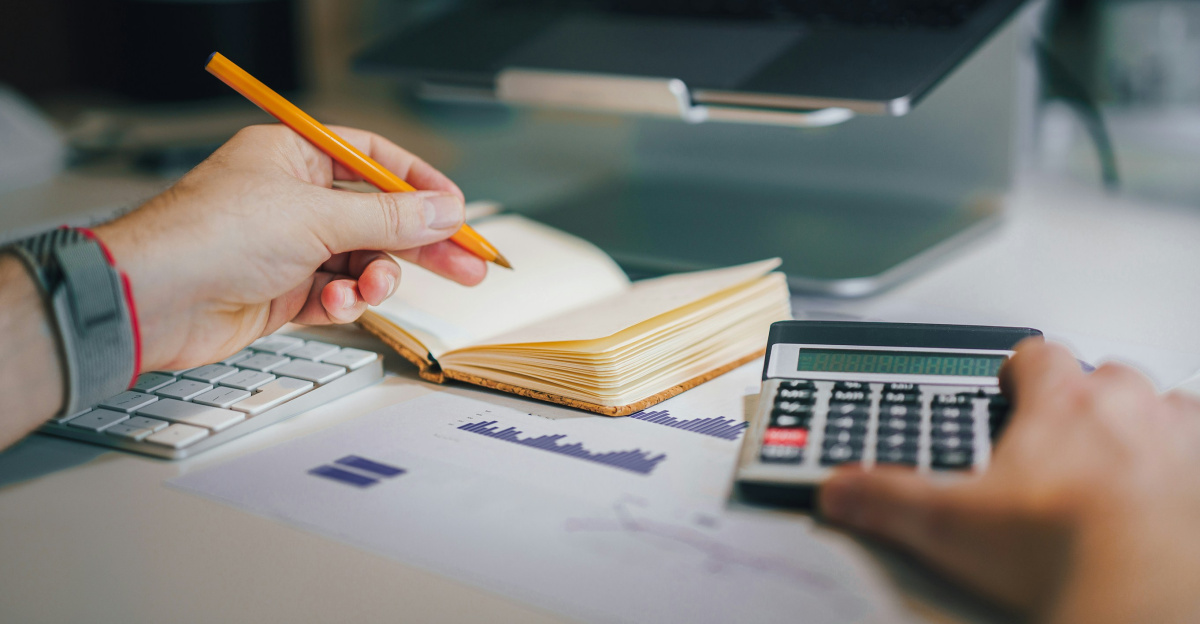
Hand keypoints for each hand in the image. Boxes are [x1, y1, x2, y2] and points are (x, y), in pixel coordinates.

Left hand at [93, 124, 485, 371]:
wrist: (154, 299)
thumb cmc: (210, 236)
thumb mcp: (316, 216)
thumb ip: (389, 217)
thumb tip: (443, 211)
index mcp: (295, 156)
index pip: (375, 160)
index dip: (420, 185)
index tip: (457, 211)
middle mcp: (293, 198)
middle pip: (378, 216)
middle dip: (421, 244)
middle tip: (468, 266)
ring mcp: (289, 246)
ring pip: (361, 261)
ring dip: (375, 278)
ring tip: (372, 288)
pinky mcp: (283, 291)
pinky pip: (336, 294)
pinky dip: (343, 303)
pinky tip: (335, 306)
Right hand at [819, 339, 1199, 622]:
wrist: (1147, 594)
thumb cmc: (1063, 553)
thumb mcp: (950, 526)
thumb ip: (887, 498)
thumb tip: (840, 489)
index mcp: (1061, 403)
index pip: (1035, 354)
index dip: (1018, 370)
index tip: (1010, 390)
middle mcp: (1128, 405)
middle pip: (1103, 376)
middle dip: (1083, 402)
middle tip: (1061, 444)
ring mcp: (1181, 437)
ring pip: (1164, 405)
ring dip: (1143, 424)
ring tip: (1121, 465)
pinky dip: (1187, 459)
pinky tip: (1168, 490)